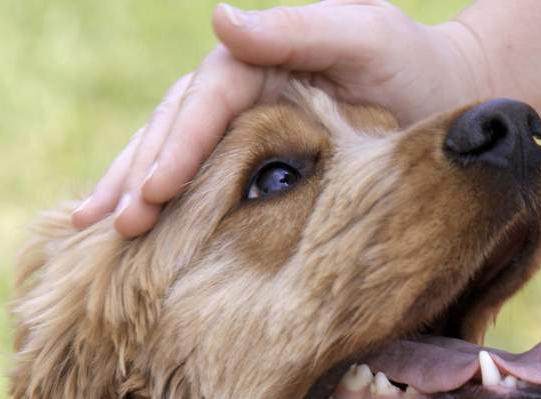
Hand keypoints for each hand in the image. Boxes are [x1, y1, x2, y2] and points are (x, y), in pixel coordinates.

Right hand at [71, 1, 489, 236]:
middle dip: (136, 177)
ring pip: (175, 158)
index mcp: (254, 61)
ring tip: (91, 231)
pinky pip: (202, 184)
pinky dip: (168, 207)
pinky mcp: (255, 166)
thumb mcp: (364, 36)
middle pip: (172, 131)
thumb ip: (298, 29)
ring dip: (133, 191)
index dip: (174, 149)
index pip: (201, 104)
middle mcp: (238, 94)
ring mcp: (242, 130)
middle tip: (105, 226)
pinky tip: (137, 236)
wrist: (449, 99)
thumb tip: (219, 18)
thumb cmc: (411, 65)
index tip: (150, 195)